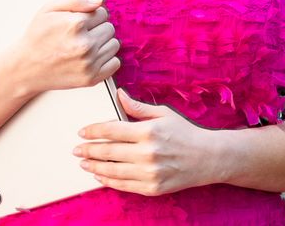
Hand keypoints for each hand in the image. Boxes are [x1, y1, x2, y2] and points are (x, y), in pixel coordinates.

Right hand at [12, 0, 119, 95]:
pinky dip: (106, 60)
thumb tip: (100, 2)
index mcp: (75, 24)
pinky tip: (90, 58)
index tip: (79, 23)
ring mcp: (88, 63)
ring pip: (114, 44)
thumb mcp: (49, 9)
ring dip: (102, 44)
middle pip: (109, 28)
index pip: (102, 12)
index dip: (90, 16)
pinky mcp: (91, 78)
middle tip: (79, 35)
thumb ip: (76, 0)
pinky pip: (114, 63)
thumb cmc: (37, 37)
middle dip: (97, 29)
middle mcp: (84, 44)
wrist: (26, 68)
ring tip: (83, 46)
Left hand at [74, 89, 220, 195]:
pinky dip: (108, 180)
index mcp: (148, 131)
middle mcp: (147, 153)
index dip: (93, 131)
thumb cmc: (186, 133)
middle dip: (88, 150)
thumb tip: (119, 96)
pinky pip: (124, 185)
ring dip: (94, 166)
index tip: (82, 132)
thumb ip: (138, 108)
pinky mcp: (152, 188)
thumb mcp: (164, 114)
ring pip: (112, 170)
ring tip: (83, 163)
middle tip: (77, 149)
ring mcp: (150, 173)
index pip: (111, 130)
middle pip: (108, 151)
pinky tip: (100, 175)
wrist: (208, 158)